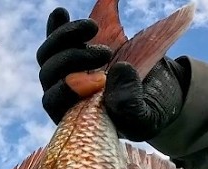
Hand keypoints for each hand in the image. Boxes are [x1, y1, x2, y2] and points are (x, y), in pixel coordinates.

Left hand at [38, 7, 188, 140]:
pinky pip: (57, 38)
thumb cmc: (150, 111)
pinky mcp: (76, 52)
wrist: (159, 91)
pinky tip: (61, 14)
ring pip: (49, 54)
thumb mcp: (147, 116)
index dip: (67, 88)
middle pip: (48, 74)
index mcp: (74, 117)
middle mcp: (65, 95)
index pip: (53, 101)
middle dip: (73, 59)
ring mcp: (68, 72)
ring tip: (93, 28)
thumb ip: (131, 106)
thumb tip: (117, 71)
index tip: (100, 80)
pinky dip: (58, 25)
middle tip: (106, 53)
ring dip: (65, 36)